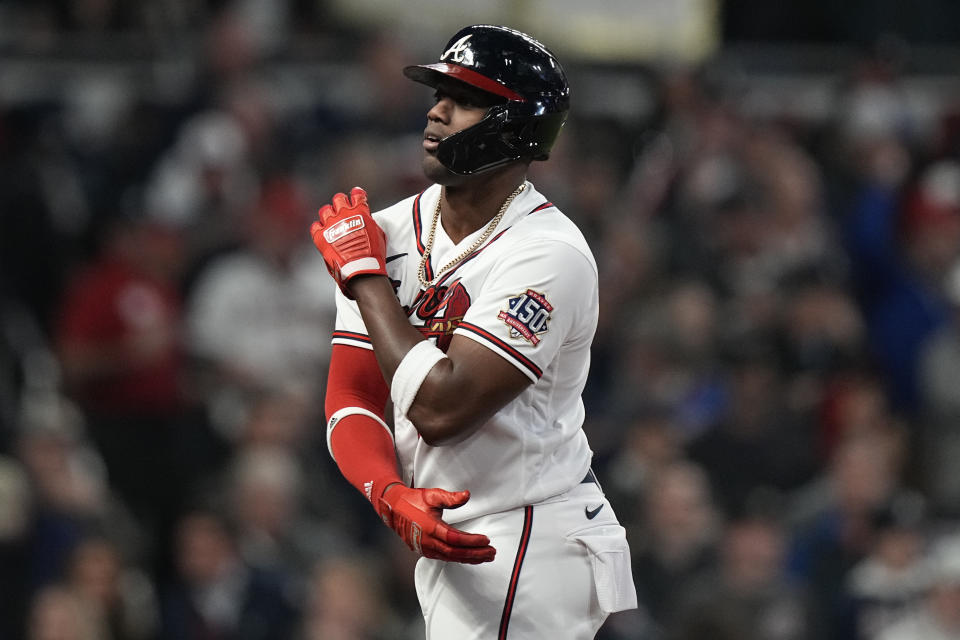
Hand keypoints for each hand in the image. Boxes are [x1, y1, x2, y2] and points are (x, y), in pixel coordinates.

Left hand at [310, 187, 386, 298]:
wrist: (361, 269)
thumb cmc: (373, 254)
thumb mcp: (378, 233)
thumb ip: (370, 222)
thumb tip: (367, 220)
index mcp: (360, 211)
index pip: (357, 194)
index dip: (357, 194)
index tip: (357, 196)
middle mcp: (343, 214)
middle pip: (338, 199)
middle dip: (341, 203)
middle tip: (342, 210)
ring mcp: (331, 224)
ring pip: (325, 210)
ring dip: (329, 214)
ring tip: (332, 222)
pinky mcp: (320, 236)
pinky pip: (315, 226)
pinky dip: (319, 228)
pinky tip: (324, 233)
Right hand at [375, 481, 495, 563]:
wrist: (393, 508)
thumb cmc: (413, 500)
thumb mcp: (432, 495)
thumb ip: (450, 497)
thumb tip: (467, 495)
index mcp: (430, 527)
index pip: (455, 539)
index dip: (472, 541)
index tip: (486, 540)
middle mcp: (428, 542)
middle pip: (455, 552)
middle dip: (475, 554)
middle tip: (491, 552)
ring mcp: (425, 548)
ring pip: (451, 557)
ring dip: (470, 558)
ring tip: (486, 556)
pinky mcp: (425, 551)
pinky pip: (445, 557)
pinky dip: (459, 557)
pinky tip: (470, 557)